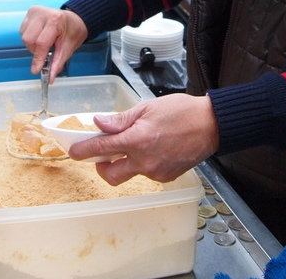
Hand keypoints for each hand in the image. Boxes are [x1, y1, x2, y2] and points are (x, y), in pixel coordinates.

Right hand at [19, 5, 87, 80]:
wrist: (75, 19)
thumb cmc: (73, 32)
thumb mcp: (69, 48)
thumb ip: (58, 63)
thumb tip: (49, 77)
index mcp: (55, 20)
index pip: (41, 43)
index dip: (38, 58)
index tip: (36, 70)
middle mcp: (43, 13)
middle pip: (28, 39)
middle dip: (35, 50)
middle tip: (46, 51)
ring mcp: (35, 11)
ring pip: (24, 36)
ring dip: (32, 44)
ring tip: (45, 41)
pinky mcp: (30, 11)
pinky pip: (23, 30)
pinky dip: (30, 37)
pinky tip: (40, 34)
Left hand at [69, 93, 219, 184]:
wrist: (211, 125)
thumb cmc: (182, 112)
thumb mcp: (147, 108)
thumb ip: (121, 119)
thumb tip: (99, 123)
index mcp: (137, 140)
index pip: (101, 149)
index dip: (83, 151)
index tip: (74, 152)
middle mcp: (144, 161)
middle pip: (110, 175)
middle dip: (102, 167)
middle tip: (104, 154)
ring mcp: (156, 172)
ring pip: (130, 173)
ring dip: (127, 162)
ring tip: (141, 142)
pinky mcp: (166, 177)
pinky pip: (147, 174)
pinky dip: (144, 163)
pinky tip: (155, 148)